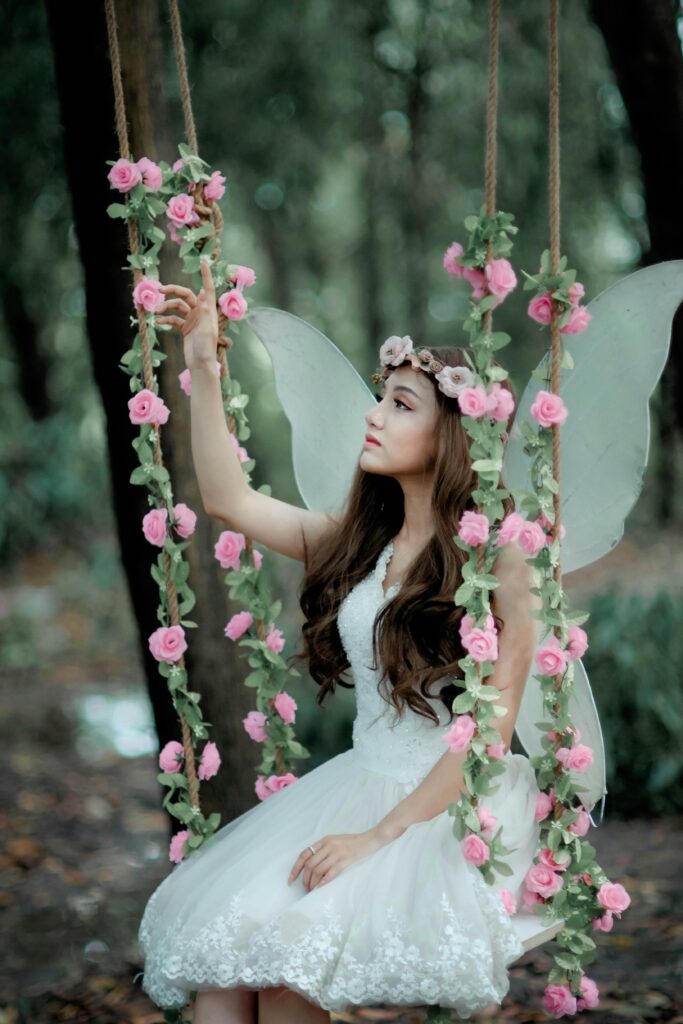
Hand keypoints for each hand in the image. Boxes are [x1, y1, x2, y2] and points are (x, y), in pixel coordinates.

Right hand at [154, 256, 218, 370]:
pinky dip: (166, 319)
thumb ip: (204, 311)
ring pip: (177, 307)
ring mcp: (192, 320)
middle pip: (186, 295)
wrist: (200, 365)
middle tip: (160, 290)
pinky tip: (157, 322)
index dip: (206, 275)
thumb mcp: (206, 329)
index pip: (207, 289)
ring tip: (155, 311)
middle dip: (173, 291)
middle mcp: (200, 313)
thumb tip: (201, 292)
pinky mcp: (185, 328)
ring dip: (166, 308)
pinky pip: (173, 319)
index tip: (203, 262)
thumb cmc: (205, 349)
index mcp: (208, 311)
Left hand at [287, 829, 387, 891]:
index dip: (296, 868)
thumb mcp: (336, 841)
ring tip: (312, 891)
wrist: (370, 839)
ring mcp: (336, 852)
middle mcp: (328, 845)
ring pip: (318, 870)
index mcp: (324, 840)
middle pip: (310, 865)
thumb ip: (324, 849)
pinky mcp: (345, 860)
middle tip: (305, 889)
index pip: (304, 854)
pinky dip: (323, 882)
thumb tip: (311, 866)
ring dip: (313, 883)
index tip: (290, 880)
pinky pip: (330, 873)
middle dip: (305, 879)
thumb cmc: (353, 842)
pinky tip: (319, 888)